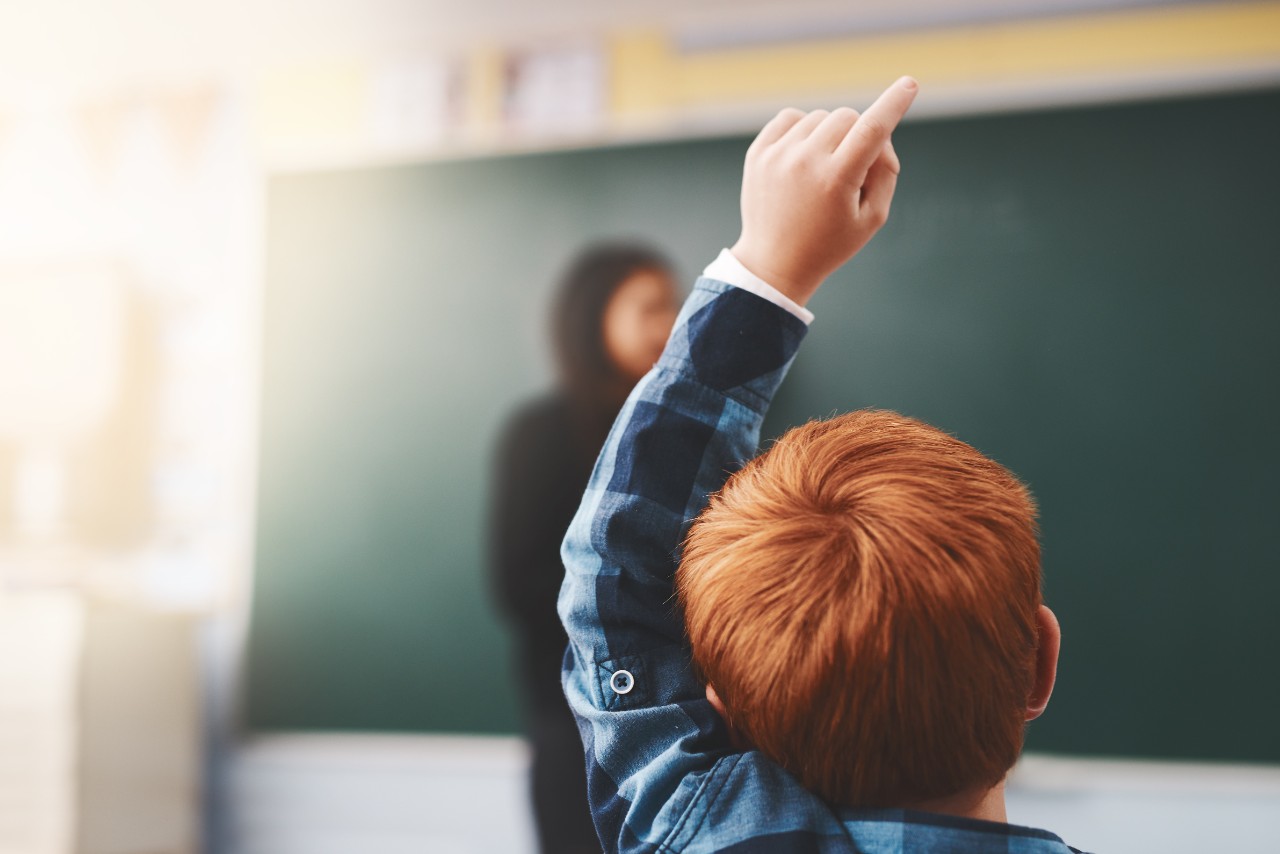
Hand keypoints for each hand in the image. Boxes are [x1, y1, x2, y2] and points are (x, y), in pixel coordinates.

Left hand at [730, 76, 918, 305]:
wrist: (774, 263)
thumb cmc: (830, 243)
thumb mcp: (873, 217)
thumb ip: (886, 171)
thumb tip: (879, 133)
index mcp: (836, 179)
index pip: (872, 129)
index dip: (894, 104)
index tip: (909, 84)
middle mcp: (804, 162)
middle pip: (848, 117)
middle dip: (857, 135)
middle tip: (852, 169)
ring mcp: (777, 155)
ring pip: (820, 117)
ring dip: (830, 136)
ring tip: (822, 172)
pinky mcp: (758, 153)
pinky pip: (790, 118)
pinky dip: (803, 130)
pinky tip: (802, 157)